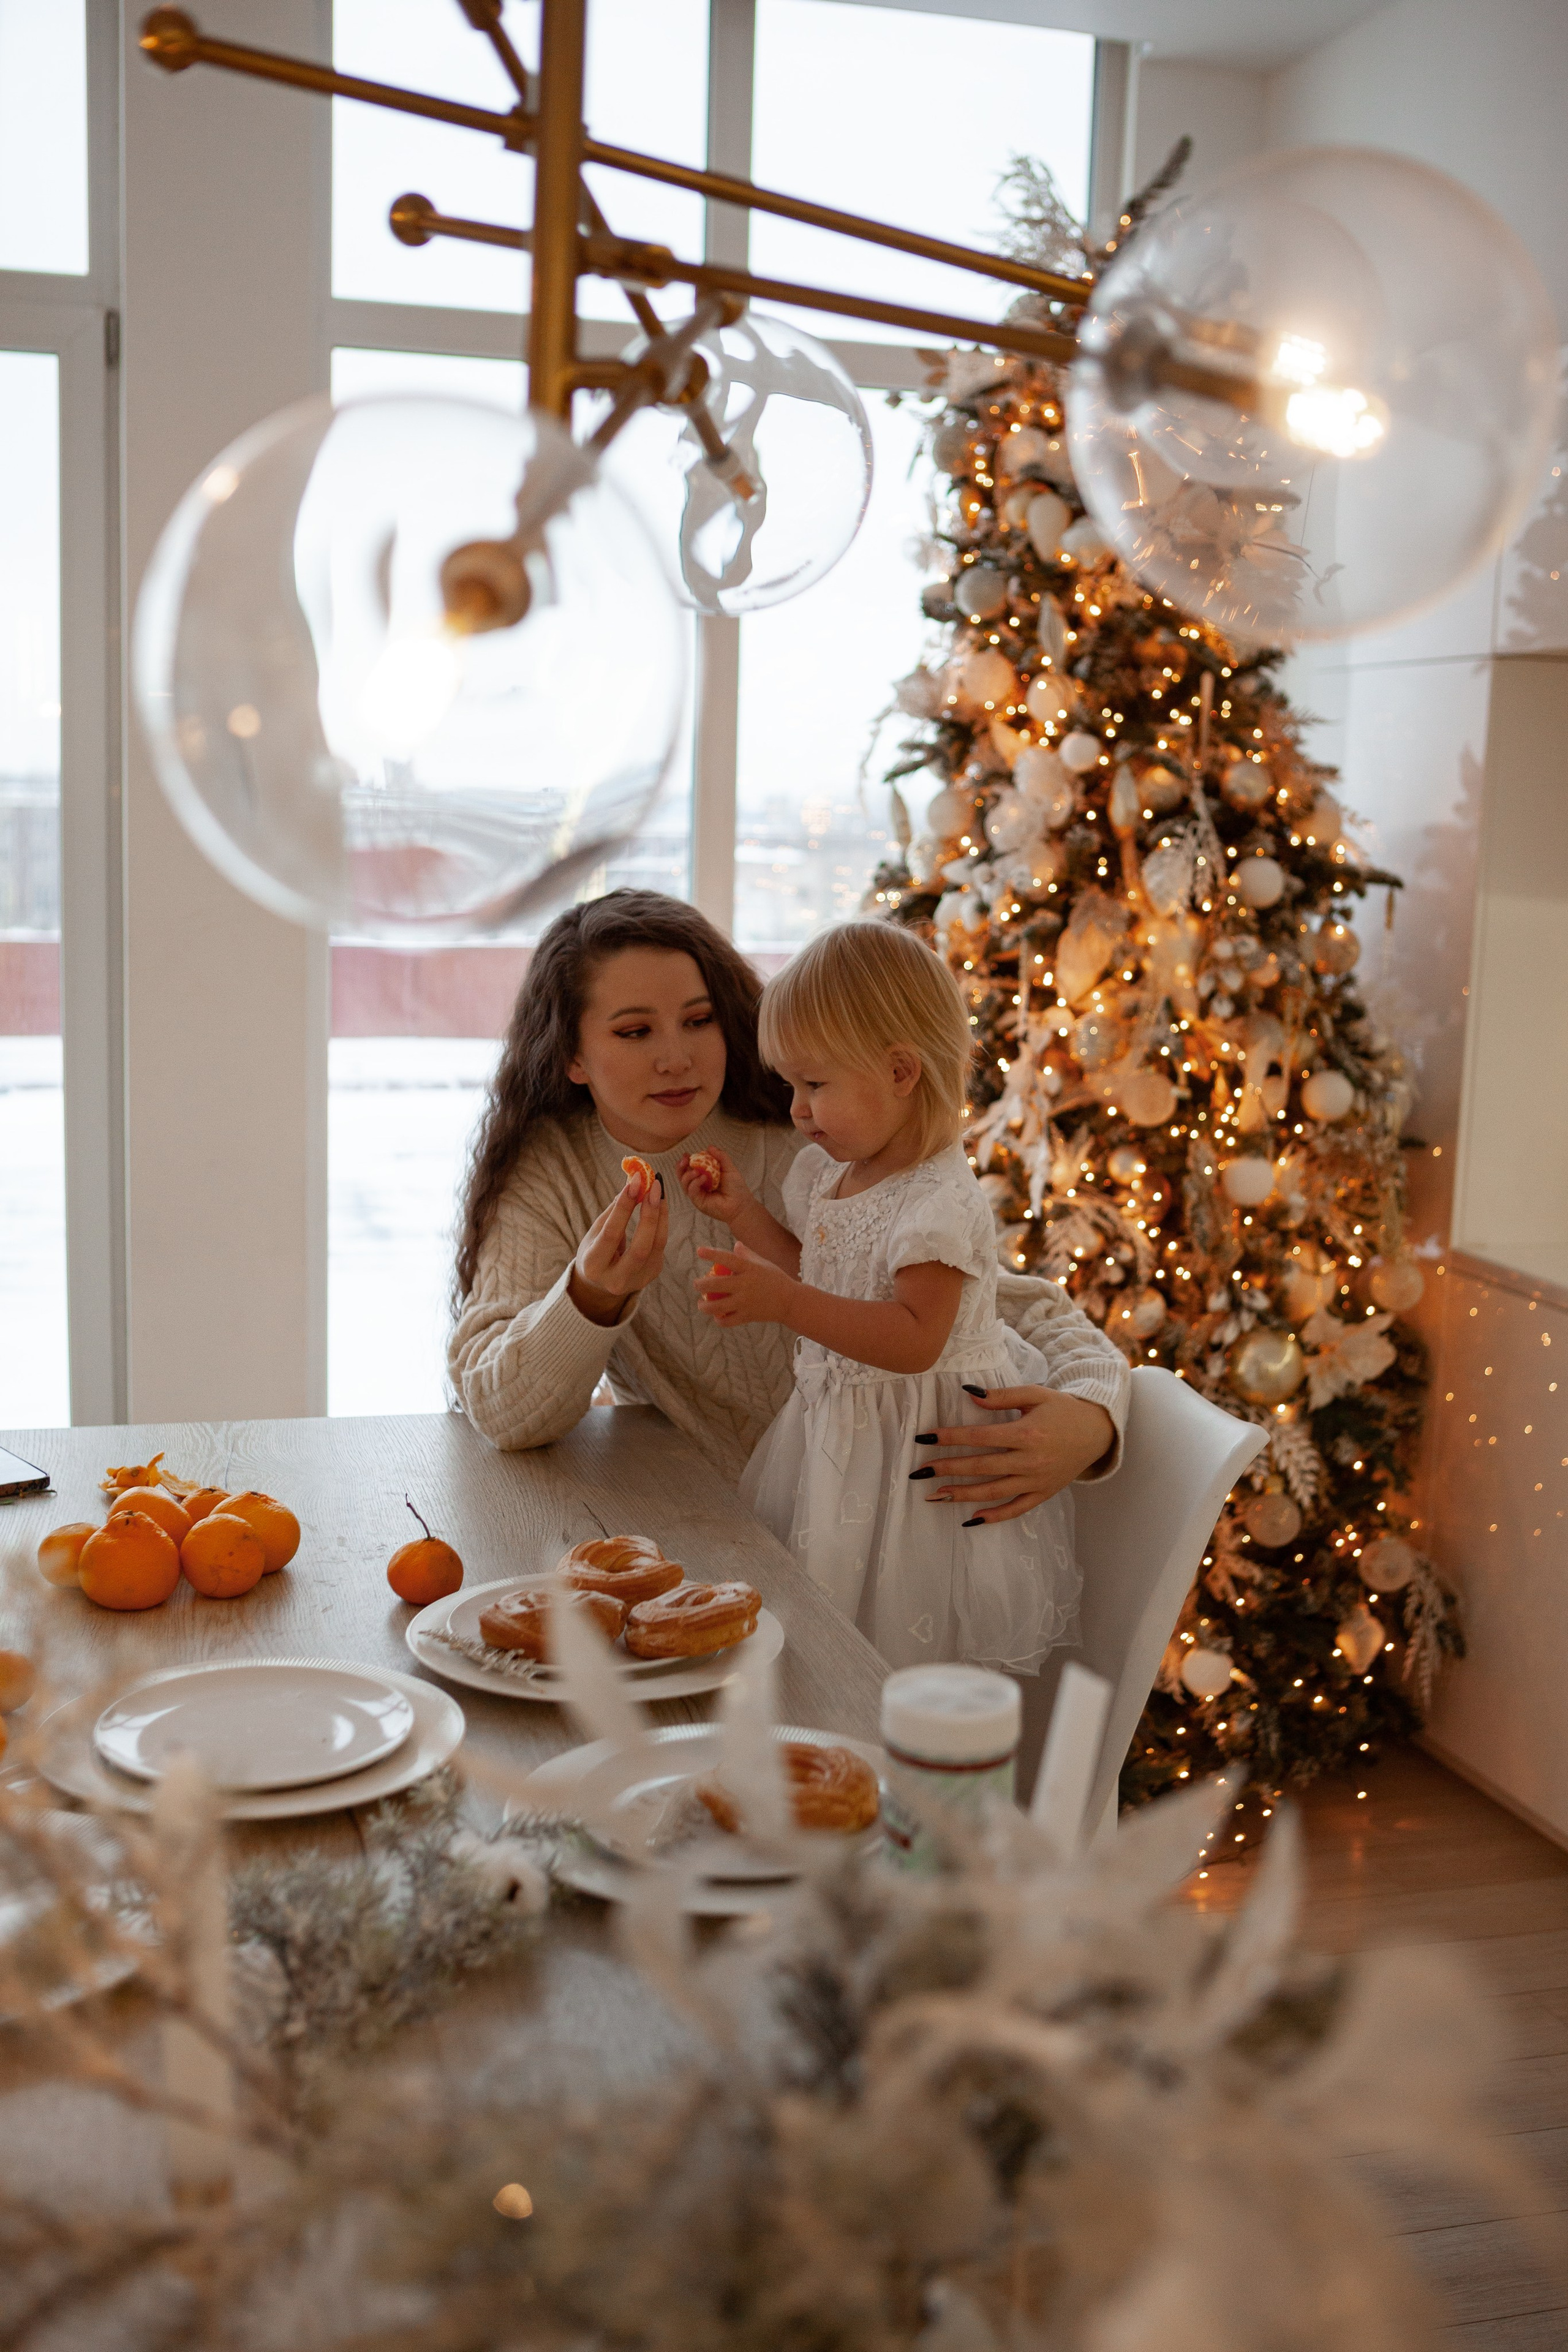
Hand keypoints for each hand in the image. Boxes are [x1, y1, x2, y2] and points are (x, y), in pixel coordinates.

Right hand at [568, 1179, 668, 1326]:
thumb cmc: (594, 1250)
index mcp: (593, 1266)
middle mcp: (615, 1280)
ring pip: (656, 1246)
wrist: (599, 1282)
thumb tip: (633, 1186)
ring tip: (659, 1192)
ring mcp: (637, 1281)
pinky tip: (660, 1206)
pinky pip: (660, 1246)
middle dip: (650, 1214)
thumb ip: (613, 1212)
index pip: (611, 1234)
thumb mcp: (595, 1232)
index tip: (635, 1181)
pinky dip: (662, 1223)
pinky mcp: (651, 1275)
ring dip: (661, 1215)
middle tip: (654, 1187)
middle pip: (640, 1247)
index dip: (625, 1207)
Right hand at [677, 1146, 751, 1225]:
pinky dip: (695, 1183)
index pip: (690, 1168)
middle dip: (681, 1167)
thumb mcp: (729, 1168)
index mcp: (704, 1177)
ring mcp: (698, 1194)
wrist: (741, 1203)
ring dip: (688, 1175)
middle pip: (683, 1176)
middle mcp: (699, 1185)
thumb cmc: (736, 1188)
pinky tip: (703, 1178)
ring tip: (697, 1171)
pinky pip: (691, 1191)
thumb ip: (720, 1157)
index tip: (686, 1155)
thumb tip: (710, 1147)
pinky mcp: (698, 1201)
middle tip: (685, 1160)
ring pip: (685, 1183)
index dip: (686, 1162)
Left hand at [695, 1241, 793, 1328]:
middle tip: (697, 1284)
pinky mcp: (747, 1316)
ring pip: (717, 1306)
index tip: (699, 1251)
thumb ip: (748, 1254)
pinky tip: (717, 1316)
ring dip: (704, 1306)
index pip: (727, 1258)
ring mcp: (745, 1302)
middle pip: (715, 1284)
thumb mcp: (763, 1263)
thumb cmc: (776, 1279)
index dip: (711, 1254)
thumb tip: (735, 1245)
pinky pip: (727, 1321)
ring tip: (701, 1304)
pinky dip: (719, 1320)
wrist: (790, 1301)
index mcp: (749, 1269)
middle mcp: (745, 1284)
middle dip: (700, 1285)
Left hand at [913, 1388, 1114, 1524]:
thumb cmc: (1063, 1410)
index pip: (979, 1438)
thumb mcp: (1035, 1395)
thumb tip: (969, 1394)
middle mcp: (1030, 1461)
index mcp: (1027, 1433)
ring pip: (993, 1492)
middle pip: (981, 1467)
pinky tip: (971, 1520)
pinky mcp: (1043, 1494)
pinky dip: (994, 1517)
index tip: (924, 1438)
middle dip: (947, 1469)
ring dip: (962, 1494)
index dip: (949, 1438)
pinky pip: (1016, 1510)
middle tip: (920, 1471)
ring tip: (935, 1494)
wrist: (1097, 1432)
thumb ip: (1001, 1396)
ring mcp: (1037, 1481)